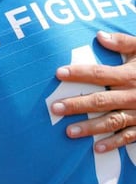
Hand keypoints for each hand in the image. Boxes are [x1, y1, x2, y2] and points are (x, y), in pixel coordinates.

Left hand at [51, 31, 135, 152]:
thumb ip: (123, 42)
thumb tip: (99, 35)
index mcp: (129, 75)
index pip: (99, 74)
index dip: (78, 73)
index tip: (58, 73)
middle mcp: (132, 95)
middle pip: (100, 101)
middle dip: (77, 105)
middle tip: (55, 108)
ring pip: (111, 121)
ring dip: (90, 128)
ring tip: (68, 131)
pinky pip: (129, 136)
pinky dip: (114, 143)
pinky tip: (97, 148)